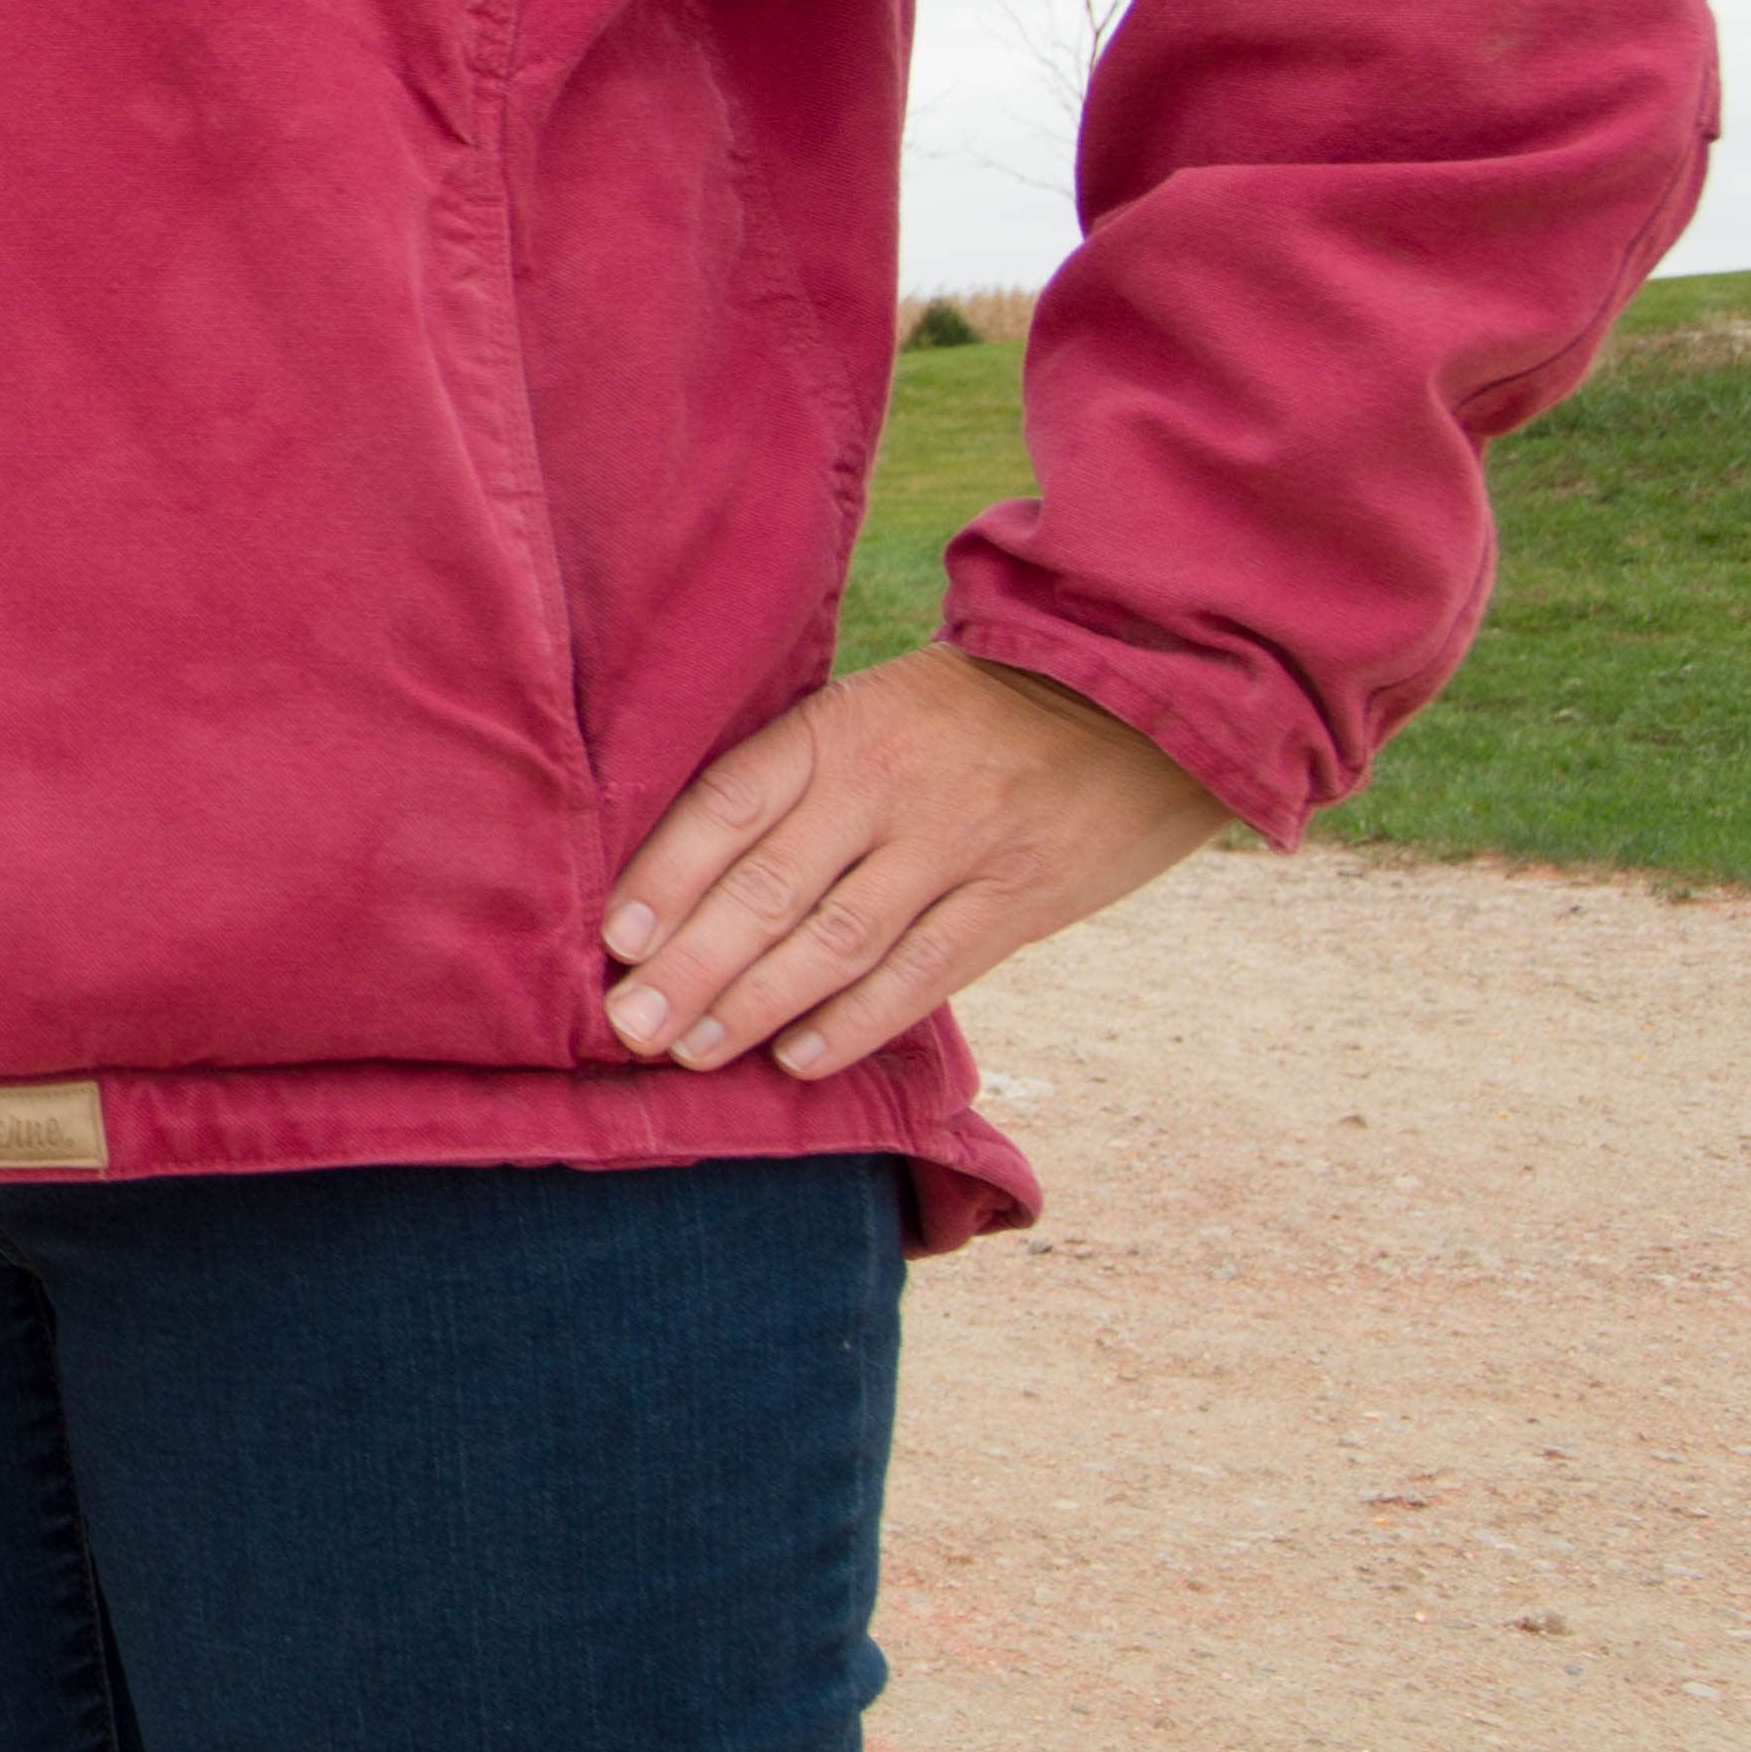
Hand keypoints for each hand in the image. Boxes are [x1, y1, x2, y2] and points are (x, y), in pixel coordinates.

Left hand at [603, 644, 1230, 1082]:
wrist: (1138, 693)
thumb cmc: (977, 710)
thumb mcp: (883, 708)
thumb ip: (803, 776)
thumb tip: (693, 870)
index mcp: (841, 727)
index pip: (728, 802)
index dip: (665, 874)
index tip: (612, 941)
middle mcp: (889, 786)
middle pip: (769, 887)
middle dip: (691, 965)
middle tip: (628, 1028)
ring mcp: (956, 846)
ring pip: (837, 941)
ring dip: (756, 1005)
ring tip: (692, 1052)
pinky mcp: (1018, 901)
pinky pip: (924, 972)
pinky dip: (856, 1022)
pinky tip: (799, 1058)